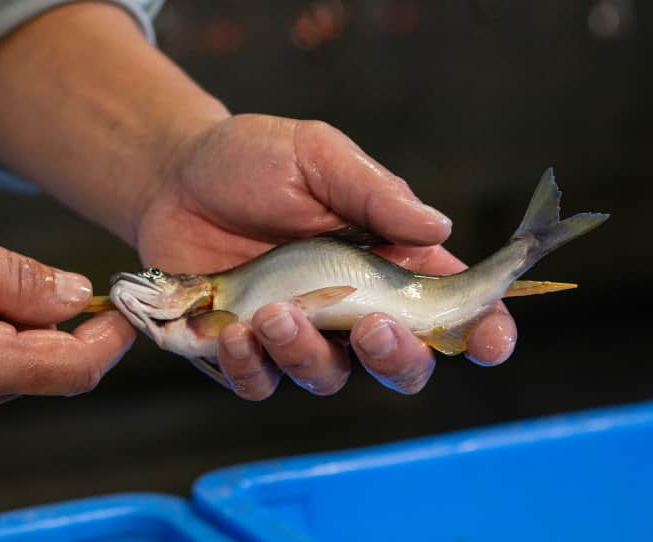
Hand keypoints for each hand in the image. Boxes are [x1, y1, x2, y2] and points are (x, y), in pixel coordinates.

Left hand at [135, 114, 516, 398]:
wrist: (174, 176)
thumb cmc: (253, 159)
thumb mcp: (315, 156)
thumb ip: (373, 193)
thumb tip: (439, 228)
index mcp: (384, 261)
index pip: (448, 306)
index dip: (480, 330)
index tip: (493, 342)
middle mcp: (349, 307)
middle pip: (399, 363)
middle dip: (397, 358)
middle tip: (373, 328)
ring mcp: (296, 334)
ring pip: (328, 378)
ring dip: (307, 354)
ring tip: (271, 312)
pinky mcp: (244, 350)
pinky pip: (259, 383)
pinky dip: (251, 367)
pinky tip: (232, 331)